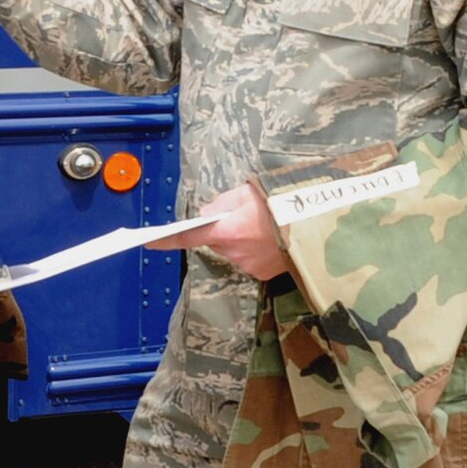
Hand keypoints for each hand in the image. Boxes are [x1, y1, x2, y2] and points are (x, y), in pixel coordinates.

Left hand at [145, 182, 290, 280]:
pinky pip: (250, 261)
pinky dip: (256, 251)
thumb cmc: (281, 202)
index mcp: (226, 232)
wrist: (318, 224)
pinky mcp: (264, 274)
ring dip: (241, 241)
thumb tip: (205, 216)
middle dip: (224, 231)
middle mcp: (234, 254)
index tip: (148, 243)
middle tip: (245, 216)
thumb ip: (220, 204)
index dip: (166, 240)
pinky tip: (272, 240)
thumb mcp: (246, 193)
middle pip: (216, 243)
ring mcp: (249, 266)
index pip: (187, 238)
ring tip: (264, 227)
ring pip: (234, 252)